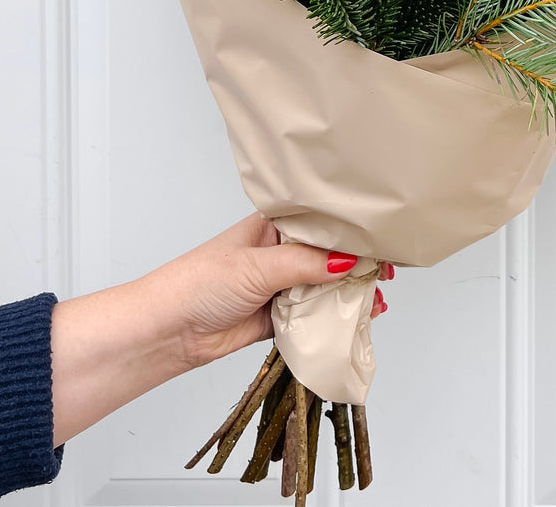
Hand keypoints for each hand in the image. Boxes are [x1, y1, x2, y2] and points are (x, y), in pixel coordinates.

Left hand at [50, 213, 391, 444]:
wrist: (168, 331)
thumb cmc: (200, 283)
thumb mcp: (258, 266)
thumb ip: (306, 264)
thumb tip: (349, 262)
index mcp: (274, 226)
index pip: (322, 224)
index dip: (352, 232)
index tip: (382, 241)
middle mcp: (280, 252)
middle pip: (329, 257)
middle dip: (357, 265)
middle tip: (387, 274)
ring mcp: (279, 285)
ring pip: (324, 287)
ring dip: (348, 295)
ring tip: (377, 301)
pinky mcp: (277, 317)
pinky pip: (312, 316)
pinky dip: (331, 320)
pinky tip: (355, 320)